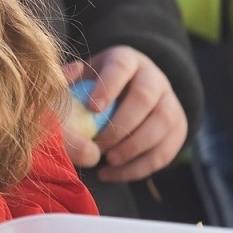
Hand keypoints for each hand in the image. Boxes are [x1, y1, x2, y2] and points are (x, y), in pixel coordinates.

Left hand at [62, 46, 187, 182]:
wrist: (129, 95)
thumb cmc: (93, 90)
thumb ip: (65, 84)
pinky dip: (139, 167)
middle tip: (98, 144)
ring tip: (108, 161)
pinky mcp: (178, 128)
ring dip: (134, 147)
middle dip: (121, 124)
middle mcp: (154, 77)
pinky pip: (166, 150)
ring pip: (163, 123)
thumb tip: (53, 87)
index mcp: (126, 59)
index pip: (121, 67)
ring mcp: (170, 102)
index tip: (91, 108)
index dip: (108, 86)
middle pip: (145, 97)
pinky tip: (113, 173)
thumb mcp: (80, 79)